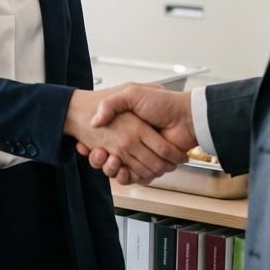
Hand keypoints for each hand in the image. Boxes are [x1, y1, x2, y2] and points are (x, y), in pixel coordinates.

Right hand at [63, 89, 186, 182]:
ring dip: (109, 168)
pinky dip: (125, 177)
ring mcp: (140, 155)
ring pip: (117, 169)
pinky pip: (133, 177)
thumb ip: (111, 103)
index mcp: (126, 127)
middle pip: (107, 157)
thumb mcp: (131, 93)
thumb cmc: (162, 103)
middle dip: (98, 158)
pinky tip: (120, 169)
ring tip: (107, 158)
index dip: (93, 144)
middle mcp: (131, 142)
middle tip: (97, 152)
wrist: (185, 117)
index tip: (84, 145)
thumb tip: (95, 121)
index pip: (102, 140)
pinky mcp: (149, 166)